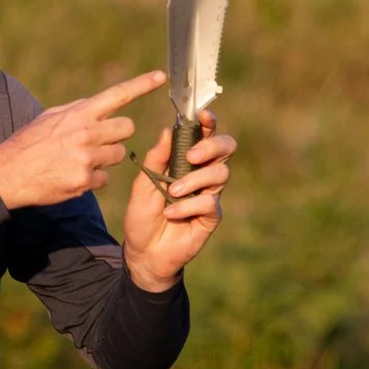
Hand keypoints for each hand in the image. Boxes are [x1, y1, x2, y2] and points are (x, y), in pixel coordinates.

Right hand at [0, 71, 167, 208]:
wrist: (8, 173)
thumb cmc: (28, 143)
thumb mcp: (49, 118)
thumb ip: (77, 111)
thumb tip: (97, 106)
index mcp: (79, 114)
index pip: (117, 95)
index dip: (142, 85)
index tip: (161, 77)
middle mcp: (86, 133)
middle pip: (126, 128)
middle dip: (116, 134)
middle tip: (96, 141)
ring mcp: (87, 158)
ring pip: (119, 155)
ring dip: (106, 157)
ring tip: (80, 160)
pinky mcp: (85, 181)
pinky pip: (104, 179)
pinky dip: (92, 179)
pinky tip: (72, 176)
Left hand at [123, 109, 233, 291]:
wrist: (142, 252)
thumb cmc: (142, 217)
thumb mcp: (143, 185)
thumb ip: (156, 160)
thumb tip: (168, 131)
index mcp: (186, 161)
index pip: (205, 135)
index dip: (208, 122)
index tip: (202, 115)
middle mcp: (202, 174)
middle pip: (225, 148)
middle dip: (212, 146)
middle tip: (191, 156)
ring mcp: (209, 195)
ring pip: (220, 174)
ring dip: (195, 180)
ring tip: (173, 193)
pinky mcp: (211, 217)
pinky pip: (210, 203)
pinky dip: (188, 206)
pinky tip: (171, 214)